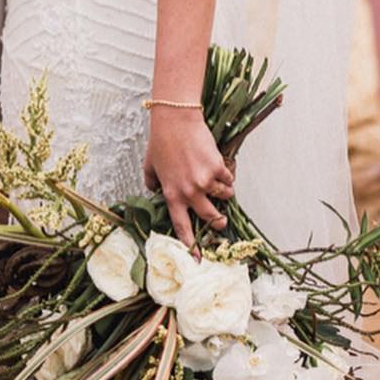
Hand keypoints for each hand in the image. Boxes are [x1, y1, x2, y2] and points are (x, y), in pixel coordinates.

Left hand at [143, 108, 233, 249]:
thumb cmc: (161, 142)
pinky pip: (229, 180)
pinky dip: (228, 178)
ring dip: (224, 195)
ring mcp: (206, 181)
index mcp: (172, 195)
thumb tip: (155, 192)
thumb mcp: (150, 167)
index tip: (197, 258)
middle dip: (218, 222)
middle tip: (221, 222)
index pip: (182, 226)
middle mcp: (190, 192)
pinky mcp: (218, 167)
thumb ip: (153, 184)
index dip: (190, 244)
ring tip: (221, 187)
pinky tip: (221, 170)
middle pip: (210, 217)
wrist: (176, 121)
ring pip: (224, 197)